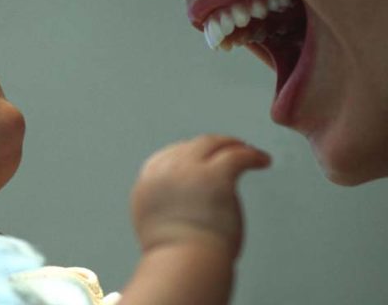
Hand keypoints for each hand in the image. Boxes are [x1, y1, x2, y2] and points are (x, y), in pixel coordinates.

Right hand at [131, 135, 270, 258]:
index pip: (170, 156)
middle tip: (231, 148)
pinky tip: (262, 160)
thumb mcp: (158, 222)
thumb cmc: (178, 257)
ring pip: (213, 144)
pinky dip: (252, 155)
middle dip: (212, 146)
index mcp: (148, 181)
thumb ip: (166, 202)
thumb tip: (184, 199)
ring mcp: (188, 170)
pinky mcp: (215, 175)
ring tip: (248, 151)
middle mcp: (165, 170)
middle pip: (191, 146)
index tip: (208, 158)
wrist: (184, 267)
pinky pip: (237, 155)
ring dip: (232, 145)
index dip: (192, 154)